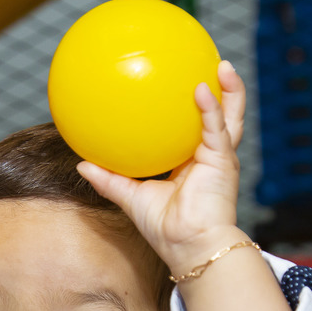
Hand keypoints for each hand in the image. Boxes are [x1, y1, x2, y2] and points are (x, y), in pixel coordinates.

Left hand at [76, 60, 246, 274]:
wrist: (188, 247)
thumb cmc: (165, 229)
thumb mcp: (131, 198)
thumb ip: (109, 179)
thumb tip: (81, 163)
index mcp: (191, 162)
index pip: (194, 129)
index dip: (192, 109)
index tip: (182, 84)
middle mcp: (209, 156)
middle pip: (219, 117)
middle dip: (220, 91)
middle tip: (210, 64)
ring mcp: (219, 157)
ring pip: (230, 116)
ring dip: (230, 89)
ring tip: (222, 64)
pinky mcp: (222, 161)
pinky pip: (216, 128)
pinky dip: (210, 108)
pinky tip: (201, 87)